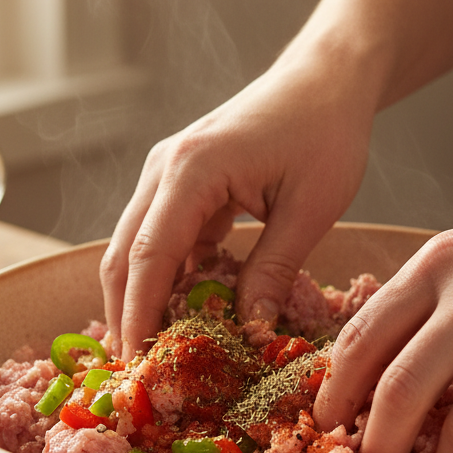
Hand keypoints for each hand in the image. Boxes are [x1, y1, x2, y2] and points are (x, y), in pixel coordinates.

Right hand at [100, 0, 452, 358]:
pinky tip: (186, 311)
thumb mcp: (310, 208)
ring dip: (142, 297)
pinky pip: (161, 236)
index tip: (138, 366)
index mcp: (191, 170)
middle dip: (126, 314)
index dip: (140, 316)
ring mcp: (167, 172)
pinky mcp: (182, 181)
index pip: (150, 256)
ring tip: (157, 352)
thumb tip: (248, 329)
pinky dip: (166, 275)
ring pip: (136, 246)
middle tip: (138, 373)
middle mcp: (164, 168)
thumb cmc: (326, 132)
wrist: (327, 78)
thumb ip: (274, 269)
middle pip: (125, 253)